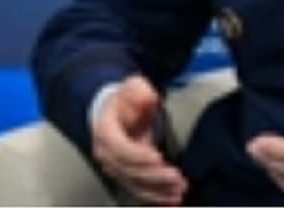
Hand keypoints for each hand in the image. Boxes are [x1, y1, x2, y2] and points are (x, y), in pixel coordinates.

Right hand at [91, 75, 187, 205]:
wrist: (114, 111)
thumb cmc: (124, 101)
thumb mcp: (132, 87)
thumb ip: (139, 92)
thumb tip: (147, 98)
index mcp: (105, 131)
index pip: (120, 148)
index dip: (138, 155)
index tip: (157, 158)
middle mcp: (107, 153)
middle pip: (129, 170)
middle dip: (154, 177)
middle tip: (176, 178)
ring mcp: (115, 166)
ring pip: (135, 184)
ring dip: (157, 190)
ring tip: (178, 191)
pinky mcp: (126, 174)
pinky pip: (139, 189)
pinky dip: (155, 196)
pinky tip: (170, 199)